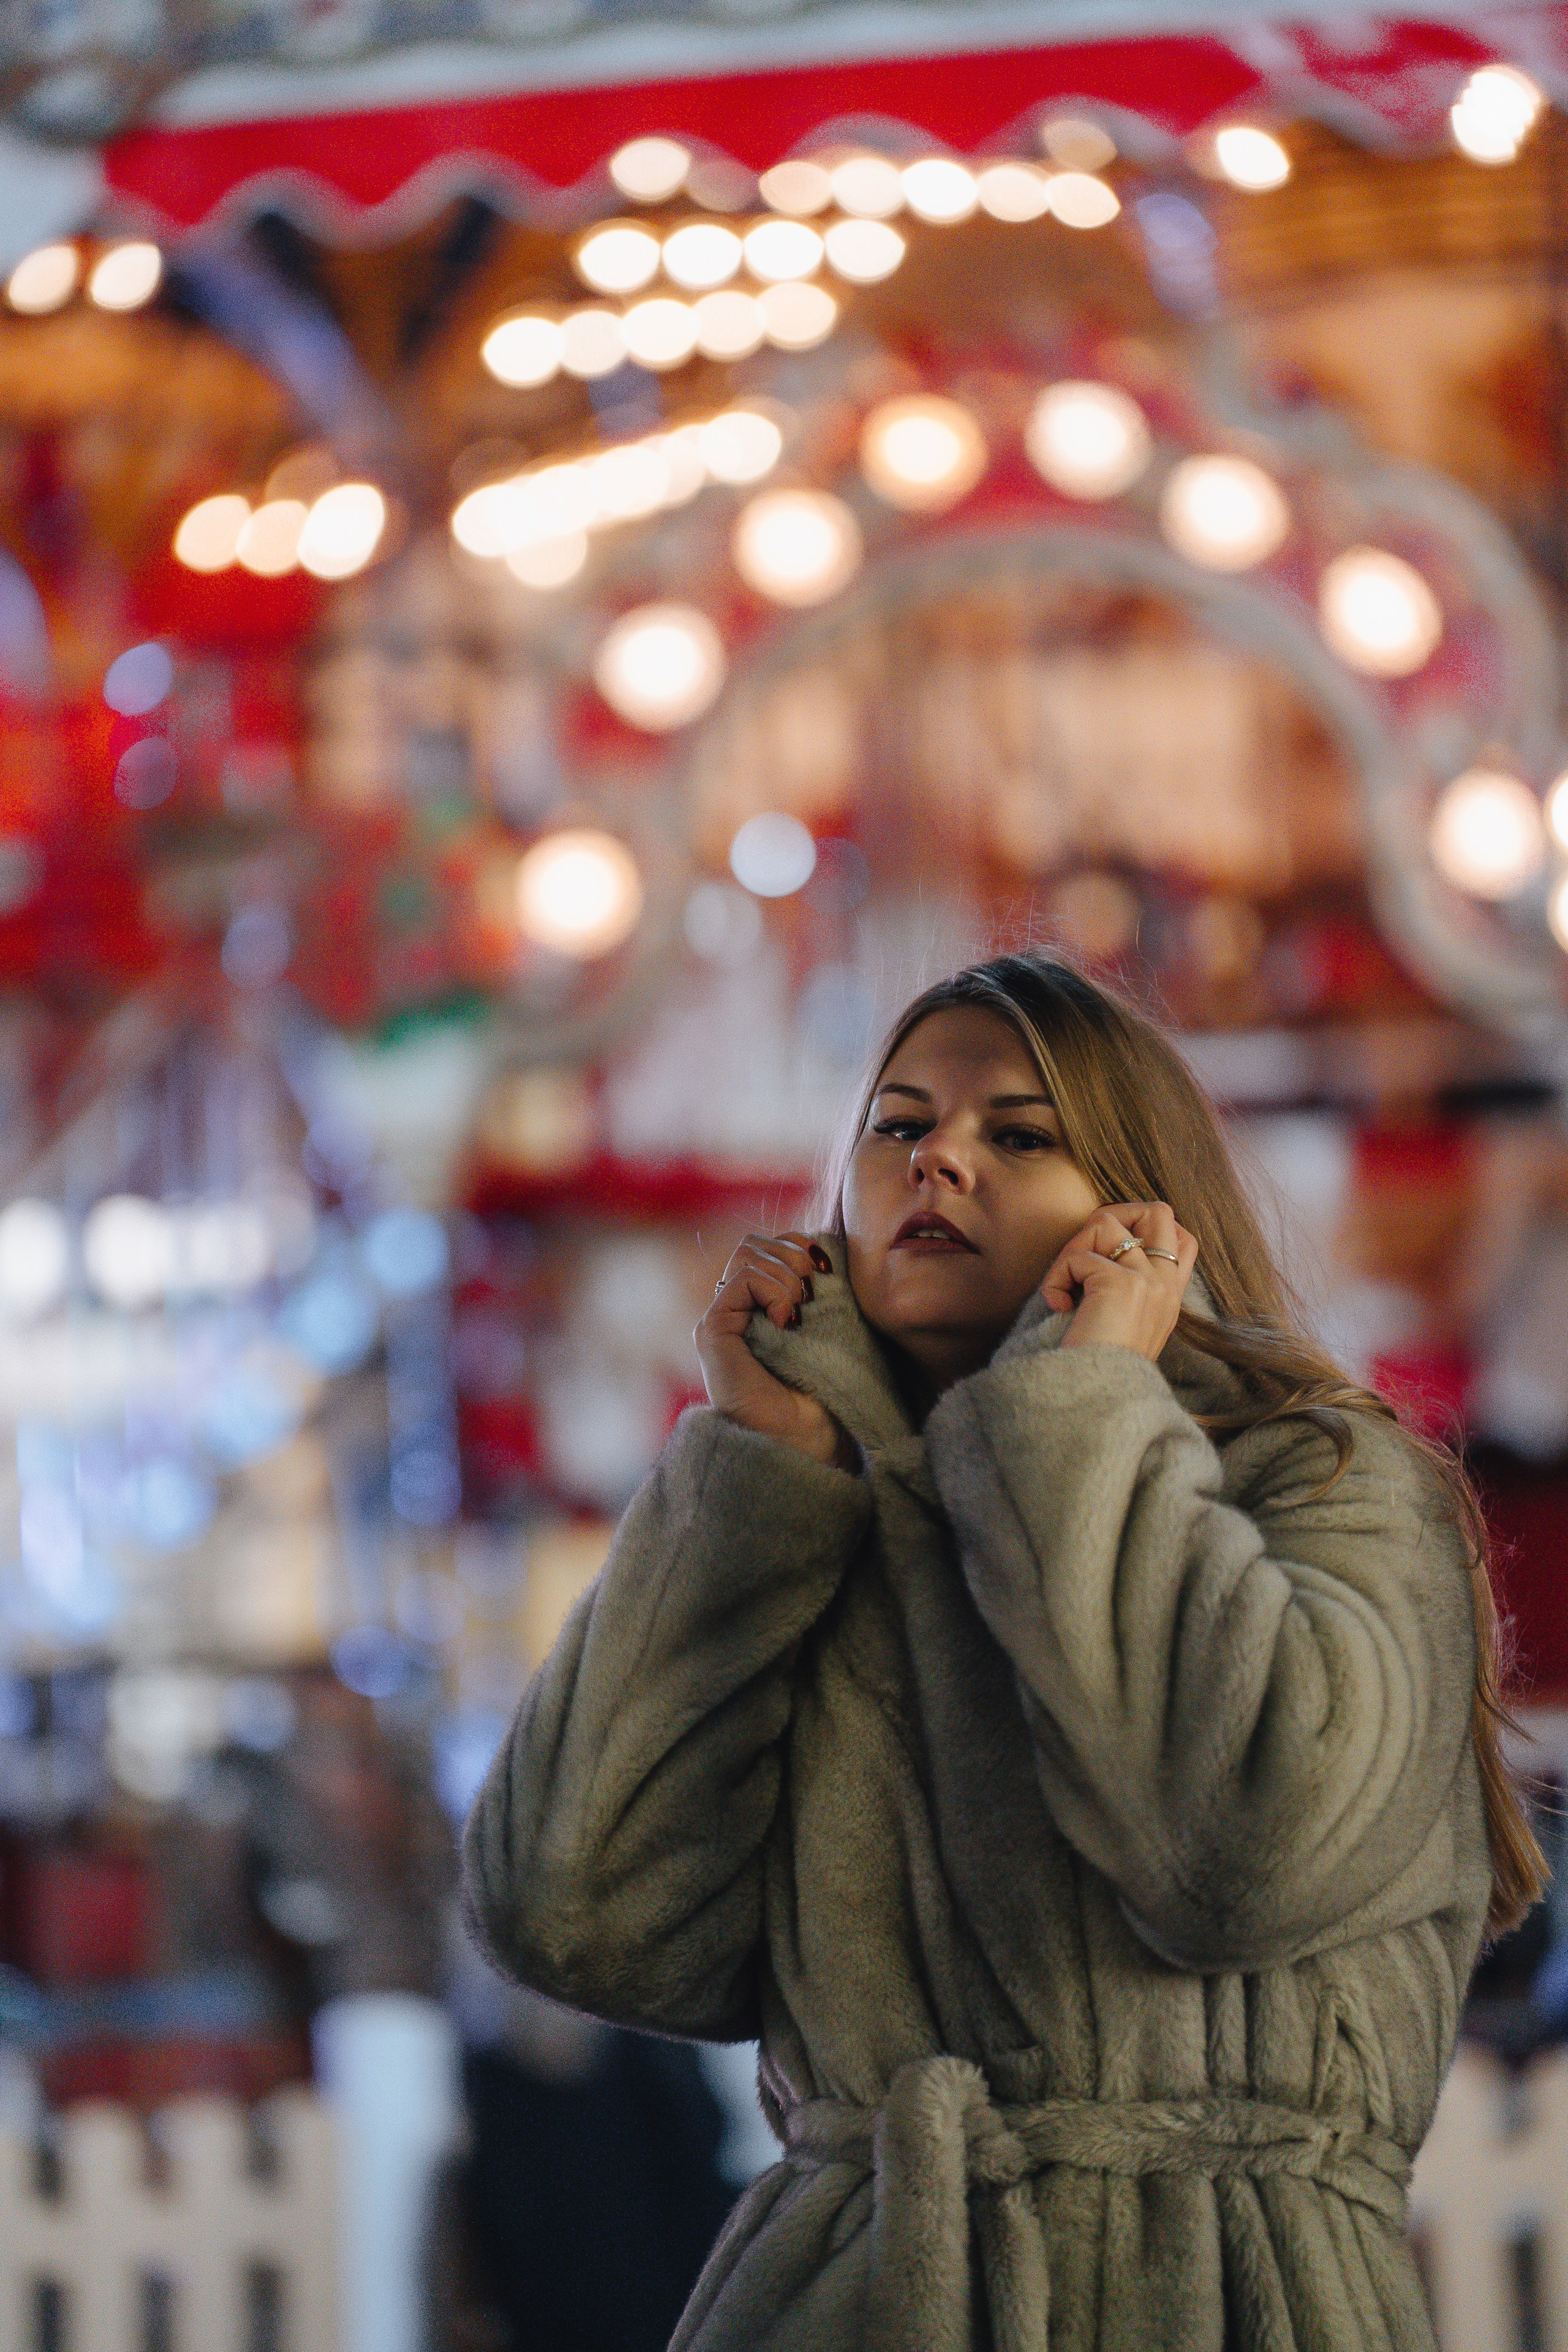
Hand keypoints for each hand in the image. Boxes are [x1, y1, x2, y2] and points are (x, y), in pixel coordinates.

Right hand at [695, 1232, 851, 1465]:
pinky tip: (787, 1322)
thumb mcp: (829, 1327)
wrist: (809, 1441)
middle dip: (793, 1252)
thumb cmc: (825, 1393)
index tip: (827, 1271)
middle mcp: (734, 1310)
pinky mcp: (711, 1332)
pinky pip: (742, 1280)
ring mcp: (719, 1320)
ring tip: (800, 1311)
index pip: (768, 1244)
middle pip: (754, 1242)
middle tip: (814, 1289)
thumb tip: (822, 1244)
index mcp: (758, 1306)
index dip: (799, 1244)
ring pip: (747, 1253)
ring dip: (787, 1274)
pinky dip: (773, 1290)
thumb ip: (817, 1287)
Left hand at [1043, 1201, 1197, 1360]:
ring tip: (1066, 1285)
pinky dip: (1056, 1278)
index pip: (1182, 1237)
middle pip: (1157, 1210)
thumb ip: (1130, 1291)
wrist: (1097, 1401)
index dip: (1147, 1228)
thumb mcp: (1130, 1327)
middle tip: (1087, 1253)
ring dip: (1074, 1248)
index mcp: (1171, 1296)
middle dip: (1113, 1217)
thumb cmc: (1101, 1369)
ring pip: (1106, 1222)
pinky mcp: (1119, 1284)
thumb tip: (1099, 1259)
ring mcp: (1147, 1280)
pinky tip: (1059, 1306)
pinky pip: (1077, 1255)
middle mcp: (1166, 1284)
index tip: (1113, 1255)